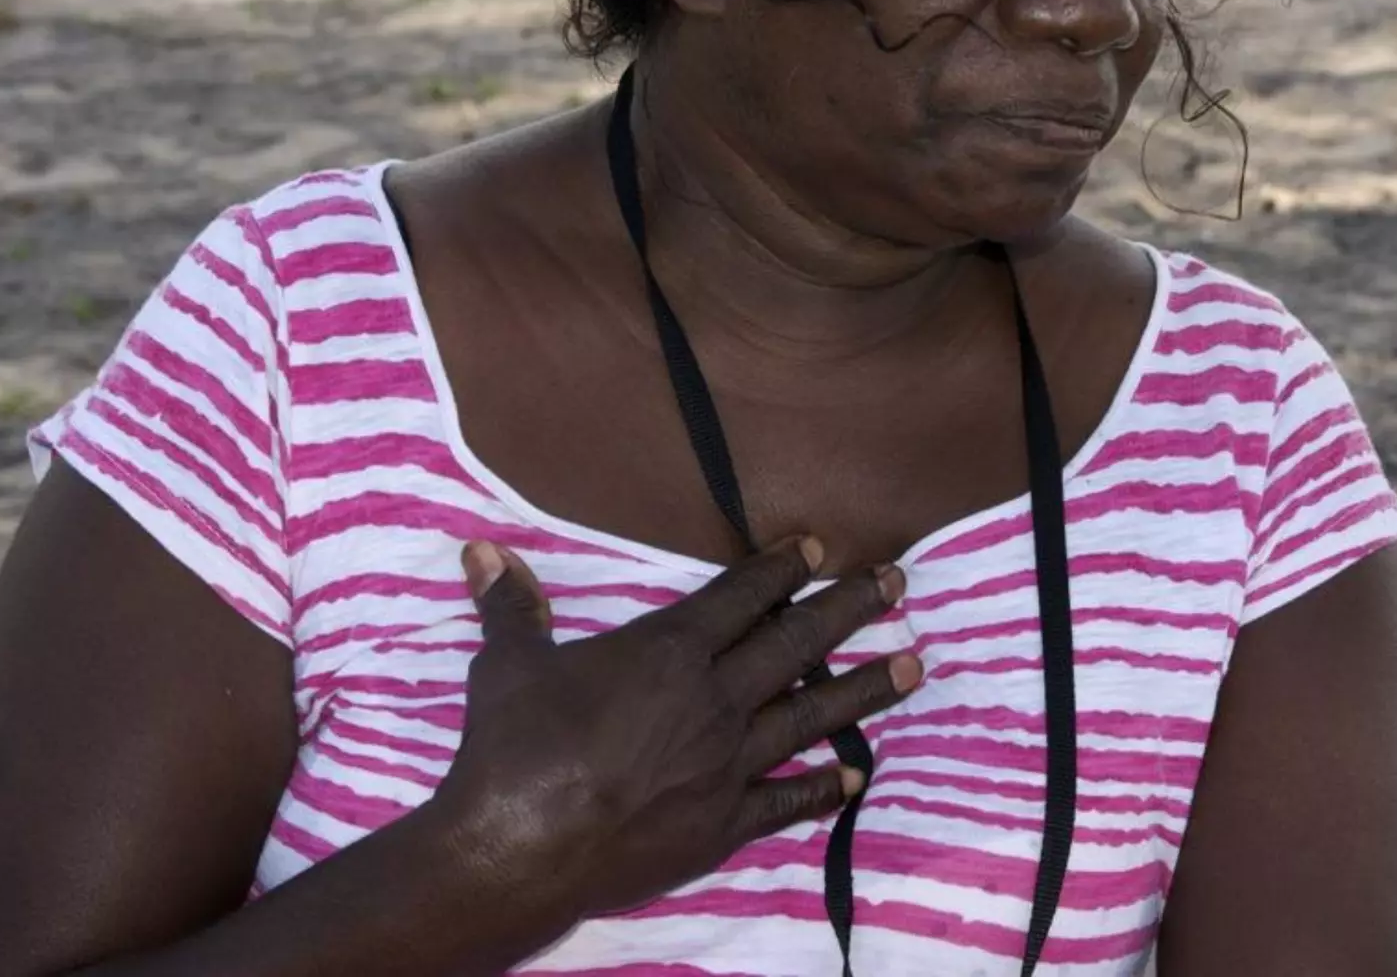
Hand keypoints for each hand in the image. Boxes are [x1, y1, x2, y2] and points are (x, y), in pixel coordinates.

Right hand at [428, 536, 919, 943]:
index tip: (821, 547)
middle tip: (899, 583)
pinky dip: (823, 787)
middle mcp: (712, 698)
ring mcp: (725, 763)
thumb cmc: (514, 747)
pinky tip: (857, 776)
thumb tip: (481, 552)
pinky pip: (786, 798)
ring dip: (864, 688)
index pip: (741, 596)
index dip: (782, 567)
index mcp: (669, 651)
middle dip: (851, 608)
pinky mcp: (723, 822)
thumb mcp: (508, 665)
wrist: (518, 849)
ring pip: (810, 714)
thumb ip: (512, 607)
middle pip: (796, 643)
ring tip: (915, 665)